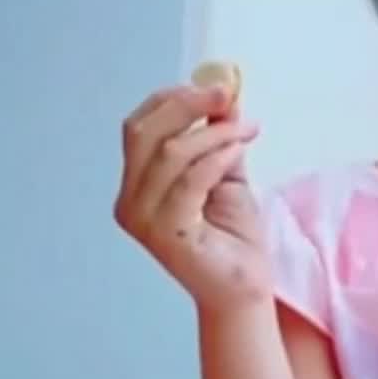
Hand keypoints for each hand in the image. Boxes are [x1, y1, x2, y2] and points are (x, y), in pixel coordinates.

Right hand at [114, 85, 267, 311]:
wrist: (243, 290)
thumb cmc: (233, 239)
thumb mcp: (227, 176)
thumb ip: (219, 139)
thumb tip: (225, 97)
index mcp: (136, 185)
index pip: (138, 127)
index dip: (173, 100)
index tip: (217, 87)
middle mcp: (130, 202)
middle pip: (145, 133)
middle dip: (189, 105)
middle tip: (228, 95)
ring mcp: (144, 220)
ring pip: (171, 153)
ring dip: (215, 132)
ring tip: (247, 130)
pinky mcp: (168, 234)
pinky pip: (189, 180)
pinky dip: (216, 156)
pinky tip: (238, 149)